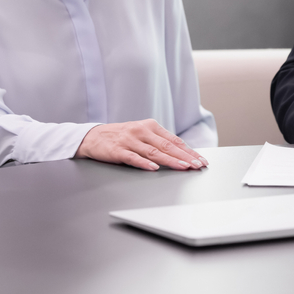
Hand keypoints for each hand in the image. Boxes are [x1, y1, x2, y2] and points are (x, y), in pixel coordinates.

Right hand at [75, 119, 208, 170]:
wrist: (93, 136)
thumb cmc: (122, 136)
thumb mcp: (142, 134)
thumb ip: (159, 142)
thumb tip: (182, 154)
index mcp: (151, 126)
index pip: (174, 140)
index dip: (188, 151)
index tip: (200, 160)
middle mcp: (142, 131)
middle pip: (167, 146)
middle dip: (184, 156)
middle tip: (197, 165)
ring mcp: (129, 140)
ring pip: (153, 152)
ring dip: (170, 160)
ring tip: (183, 167)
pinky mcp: (117, 150)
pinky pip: (133, 157)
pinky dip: (144, 163)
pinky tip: (154, 168)